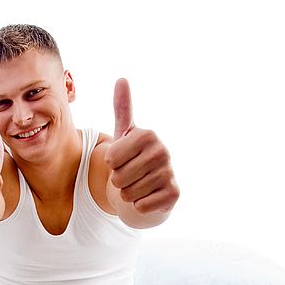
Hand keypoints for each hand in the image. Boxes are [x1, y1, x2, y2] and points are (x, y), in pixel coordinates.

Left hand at [104, 79, 179, 213]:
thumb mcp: (126, 135)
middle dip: (119, 182)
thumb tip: (122, 79)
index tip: (122, 161)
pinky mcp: (174, 194)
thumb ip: (123, 108)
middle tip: (130, 177)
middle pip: (118, 177)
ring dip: (128, 195)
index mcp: (148, 135)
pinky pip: (140, 206)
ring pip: (128, 193)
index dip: (110, 165)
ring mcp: (170, 172)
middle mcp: (162, 151)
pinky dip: (138, 206)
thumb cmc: (134, 161)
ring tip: (138, 187)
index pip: (109, 158)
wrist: (150, 190)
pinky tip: (148, 198)